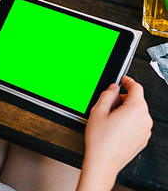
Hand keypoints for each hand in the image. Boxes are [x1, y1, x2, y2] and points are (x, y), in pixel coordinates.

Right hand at [77, 75, 152, 190]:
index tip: (124, 79)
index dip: (128, 81)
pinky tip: (114, 128)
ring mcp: (145, 130)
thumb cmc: (100, 141)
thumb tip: (113, 88)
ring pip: (137, 112)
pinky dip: (128, 121)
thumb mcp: (98, 111)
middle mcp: (144, 119)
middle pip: (137, 100)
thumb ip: (107, 94)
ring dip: (125, 111)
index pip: (136, 88)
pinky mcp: (143, 139)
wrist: (103, 163)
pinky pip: (137, 123)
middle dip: (123, 99)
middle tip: (108, 104)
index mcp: (135, 109)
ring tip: (109, 120)